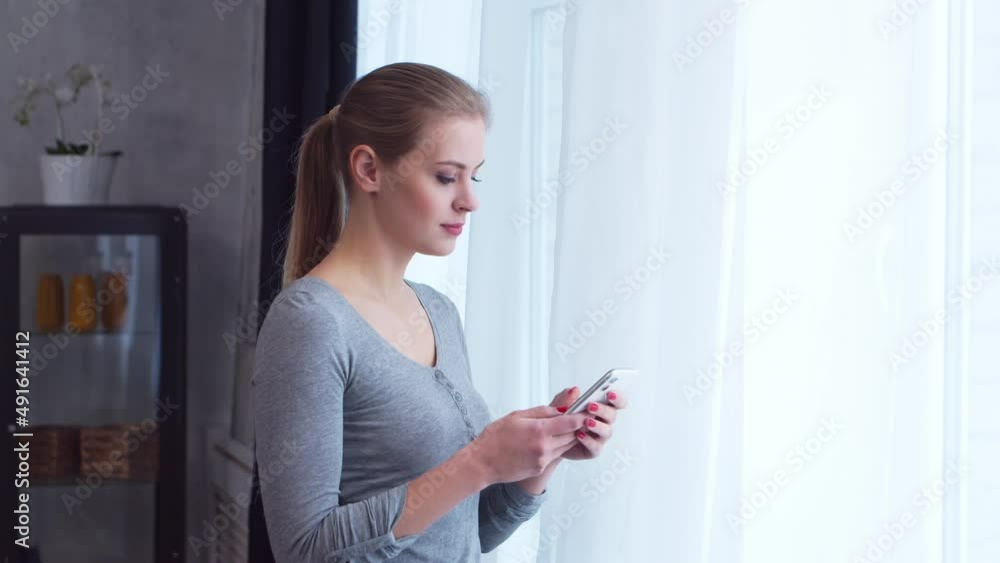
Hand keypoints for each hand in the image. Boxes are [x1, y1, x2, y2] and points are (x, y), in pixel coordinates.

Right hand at [471, 405, 589, 484]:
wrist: (483, 463)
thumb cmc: (495, 437)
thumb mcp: (517, 416)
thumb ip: (541, 412)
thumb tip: (561, 410)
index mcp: (539, 431)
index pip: (570, 423)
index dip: (581, 416)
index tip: (587, 410)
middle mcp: (544, 447)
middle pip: (571, 435)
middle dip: (576, 427)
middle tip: (580, 417)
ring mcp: (543, 460)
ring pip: (565, 446)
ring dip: (568, 437)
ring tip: (565, 428)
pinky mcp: (539, 469)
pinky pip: (554, 455)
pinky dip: (556, 447)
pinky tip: (548, 441)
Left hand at [549, 386, 628, 460]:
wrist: (552, 439)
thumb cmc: (561, 419)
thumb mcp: (559, 404)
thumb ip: (567, 397)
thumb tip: (575, 390)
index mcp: (601, 407)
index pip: (617, 401)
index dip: (617, 397)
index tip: (610, 393)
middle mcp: (603, 421)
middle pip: (612, 415)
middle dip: (603, 410)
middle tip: (590, 406)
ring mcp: (600, 436)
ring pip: (607, 431)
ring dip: (598, 425)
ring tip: (586, 422)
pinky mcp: (593, 449)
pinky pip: (596, 446)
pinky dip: (588, 440)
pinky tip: (579, 435)